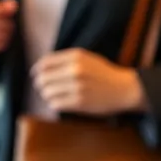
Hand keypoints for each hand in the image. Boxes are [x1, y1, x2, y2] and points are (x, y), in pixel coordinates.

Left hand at [31, 49, 146, 116]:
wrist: (124, 88)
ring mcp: (77, 86)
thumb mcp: (88, 59)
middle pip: (43, 78)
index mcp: (76, 56)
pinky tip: (61, 102)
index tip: (36, 75)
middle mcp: (75, 70)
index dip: (37, 70)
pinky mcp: (79, 102)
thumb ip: (67, 60)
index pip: (45, 62)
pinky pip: (55, 104)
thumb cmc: (105, 73)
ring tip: (55, 95)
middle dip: (40, 84)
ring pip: (47, 92)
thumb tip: (42, 67)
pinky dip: (54, 104)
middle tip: (44, 87)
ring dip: (47, 95)